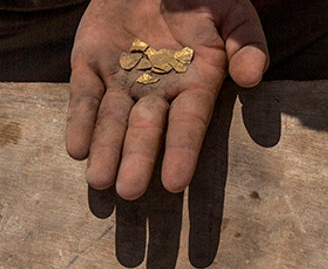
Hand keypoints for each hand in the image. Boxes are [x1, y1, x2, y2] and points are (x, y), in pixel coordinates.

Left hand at [66, 0, 267, 198]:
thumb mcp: (234, 13)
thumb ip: (247, 43)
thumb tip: (251, 76)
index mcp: (195, 84)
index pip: (188, 123)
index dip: (181, 151)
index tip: (175, 182)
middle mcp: (156, 91)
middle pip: (144, 130)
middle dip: (136, 160)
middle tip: (129, 191)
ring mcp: (121, 81)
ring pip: (111, 120)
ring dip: (105, 150)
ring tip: (98, 180)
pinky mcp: (89, 65)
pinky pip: (82, 96)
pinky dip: (78, 121)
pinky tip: (76, 149)